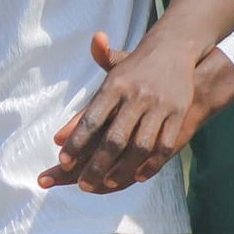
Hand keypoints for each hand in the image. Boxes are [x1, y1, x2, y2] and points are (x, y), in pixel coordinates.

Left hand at [38, 31, 196, 193]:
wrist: (174, 49)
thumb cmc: (133, 70)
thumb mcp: (107, 77)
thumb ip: (83, 109)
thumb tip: (56, 138)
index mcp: (114, 86)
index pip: (90, 120)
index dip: (76, 143)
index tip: (62, 162)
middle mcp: (136, 96)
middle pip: (114, 139)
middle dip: (97, 165)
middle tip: (83, 185)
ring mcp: (159, 105)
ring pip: (140, 146)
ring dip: (123, 169)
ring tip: (108, 184)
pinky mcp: (177, 113)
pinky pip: (164, 144)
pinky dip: (151, 164)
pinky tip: (139, 177)